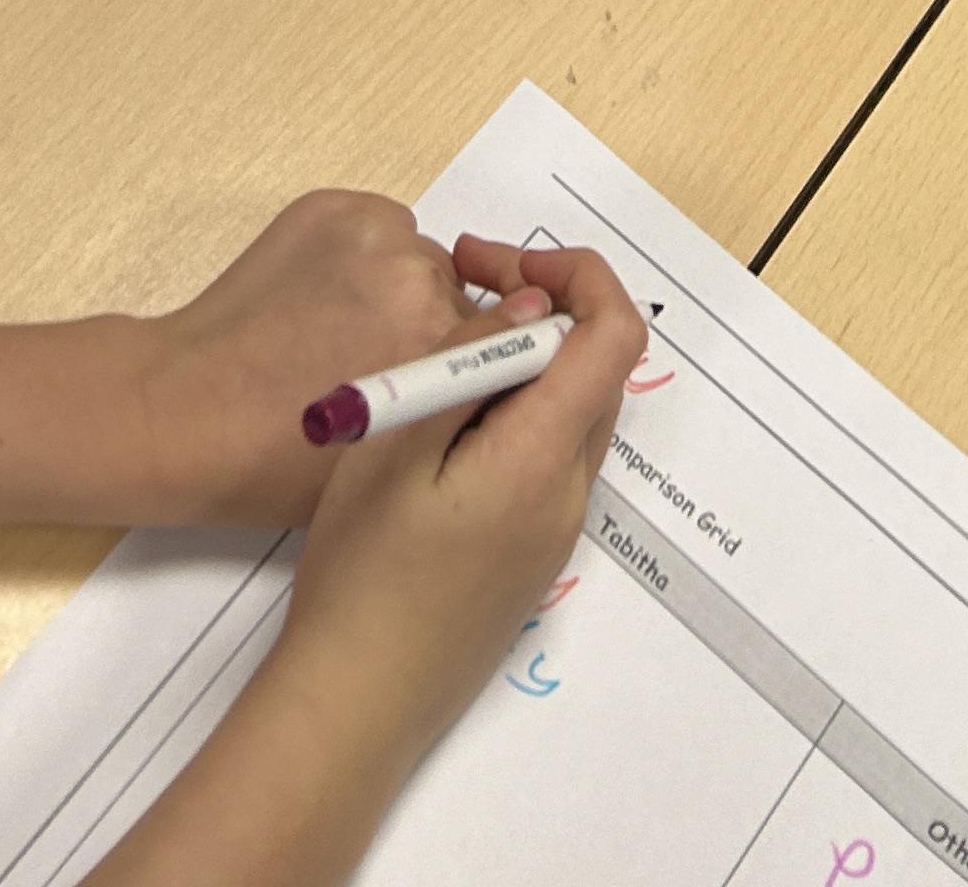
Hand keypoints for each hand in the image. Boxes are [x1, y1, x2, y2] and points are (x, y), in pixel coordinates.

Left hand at [118, 190, 481, 528]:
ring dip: (396, 291)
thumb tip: (483, 387)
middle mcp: (416, 276)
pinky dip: (360, 259)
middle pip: (457, 298)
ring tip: (342, 333)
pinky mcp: (329, 208)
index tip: (453, 380)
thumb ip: (450, 414)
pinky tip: (320, 300)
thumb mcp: (390, 463)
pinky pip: (377, 230)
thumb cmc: (276, 462)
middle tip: (384, 365)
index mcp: (439, 344)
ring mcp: (369, 234)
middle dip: (431, 330)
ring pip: (415, 261)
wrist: (182, 413)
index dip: (475, 363)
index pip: (502, 338)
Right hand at [271, 243, 647, 769]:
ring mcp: (553, 533)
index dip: (570, 273)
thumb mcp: (398, 443)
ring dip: (521, 363)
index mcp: (545, 458)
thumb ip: (471, 365)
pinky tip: (440, 427)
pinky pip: (544, 460)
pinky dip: (511, 415)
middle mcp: (569, 495)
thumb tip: (530, 304)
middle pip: (594, 370)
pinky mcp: (528, 558)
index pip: (612, 334)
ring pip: (568, 413)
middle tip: (462, 290)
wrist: (355, 705)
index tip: (492, 262)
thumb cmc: (364, 573)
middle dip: (541, 309)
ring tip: (438, 358)